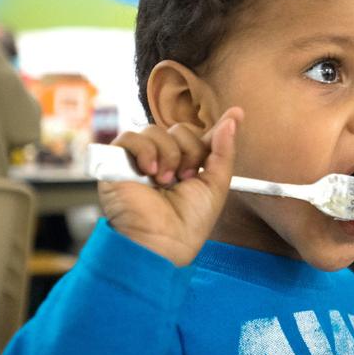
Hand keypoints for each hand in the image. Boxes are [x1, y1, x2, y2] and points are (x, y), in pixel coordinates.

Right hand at [97, 108, 241, 265]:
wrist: (162, 242)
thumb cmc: (189, 222)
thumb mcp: (216, 184)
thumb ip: (224, 150)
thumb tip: (234, 117)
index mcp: (186, 166)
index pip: (199, 137)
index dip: (217, 126)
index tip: (237, 112)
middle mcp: (163, 161)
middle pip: (180, 129)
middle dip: (189, 151)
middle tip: (184, 177)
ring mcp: (139, 161)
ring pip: (156, 130)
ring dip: (168, 153)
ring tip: (165, 181)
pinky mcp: (115, 163)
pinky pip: (129, 136)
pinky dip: (143, 150)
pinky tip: (148, 172)